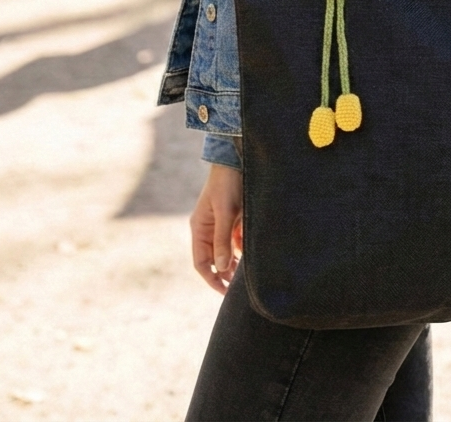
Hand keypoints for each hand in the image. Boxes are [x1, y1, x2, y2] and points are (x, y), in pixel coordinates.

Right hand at [190, 163, 242, 293]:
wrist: (236, 157)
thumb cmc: (227, 183)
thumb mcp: (226, 212)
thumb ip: (222, 239)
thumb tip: (220, 267)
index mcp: (199, 229)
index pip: (201, 263)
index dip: (212, 279)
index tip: (225, 293)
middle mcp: (208, 229)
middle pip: (214, 260)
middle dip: (225, 273)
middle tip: (240, 287)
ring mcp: (220, 224)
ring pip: (226, 251)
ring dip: (235, 261)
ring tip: (247, 273)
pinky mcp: (233, 217)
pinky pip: (235, 240)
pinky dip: (242, 248)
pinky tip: (251, 254)